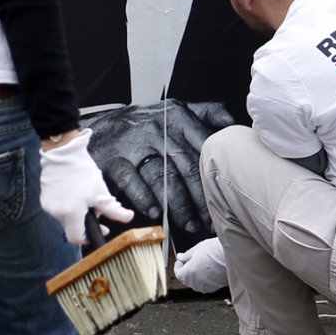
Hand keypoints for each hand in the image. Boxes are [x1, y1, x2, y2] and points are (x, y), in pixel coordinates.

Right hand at [37, 128, 136, 246]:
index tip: (99, 228)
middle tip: (95, 206)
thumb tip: (128, 218)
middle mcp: (56, 213)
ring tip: (83, 196)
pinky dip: (66, 205)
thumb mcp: (100, 191)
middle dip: (84, 221)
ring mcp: (47, 206)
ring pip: (65, 217)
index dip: (88, 237)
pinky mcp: (43, 198)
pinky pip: (57, 208)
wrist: (62, 152)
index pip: (76, 238)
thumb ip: (113, 210)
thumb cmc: (82, 171)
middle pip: (72, 227)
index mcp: (71, 213)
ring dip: (75, 212)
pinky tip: (73, 192)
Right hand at [81, 100, 233, 248]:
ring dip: (177, 205)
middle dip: (199, 198)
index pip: (202, 147)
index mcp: (177, 117)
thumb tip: (231, 122)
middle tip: (209, 221)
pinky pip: (132, 181)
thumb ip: (206, 112)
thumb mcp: (176, 110)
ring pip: (162, 177)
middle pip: (185, 167)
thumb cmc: (147, 124)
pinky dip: (144, 198)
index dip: (213, 175)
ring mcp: (135, 145)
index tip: (224, 197)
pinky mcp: (115, 160)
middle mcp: (158, 130)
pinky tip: (155, 212)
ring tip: (189, 224)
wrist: (104, 126)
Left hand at [173, 238, 228, 294]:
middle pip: (186, 279)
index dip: (178, 265)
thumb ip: (186, 255)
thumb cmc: (216, 250)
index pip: (178, 273)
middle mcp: (195, 283)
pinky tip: (210, 269)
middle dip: (186, 270)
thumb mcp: (198, 248)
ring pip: (196, 282)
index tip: (181, 259)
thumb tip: (180, 257)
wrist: (235, 255)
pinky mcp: (215, 287)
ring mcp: (206, 287)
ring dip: (196, 275)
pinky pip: (205, 284)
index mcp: (188, 274)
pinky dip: (205, 278)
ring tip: (203, 263)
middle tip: (192, 259)